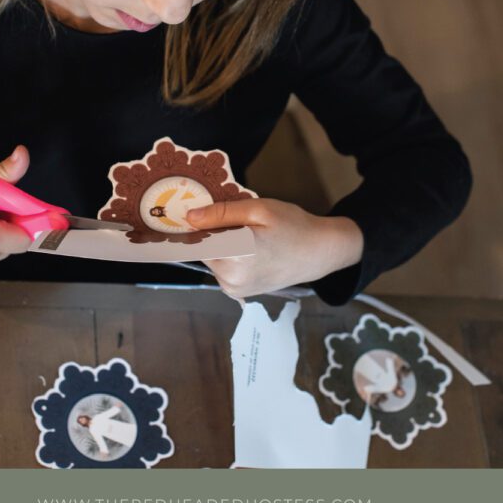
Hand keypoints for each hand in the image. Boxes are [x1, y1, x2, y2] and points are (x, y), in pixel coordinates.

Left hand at [186, 198, 362, 298]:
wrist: (321, 252)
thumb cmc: (294, 226)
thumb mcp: (258, 209)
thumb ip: (221, 213)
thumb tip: (189, 217)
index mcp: (235, 257)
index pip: (194, 242)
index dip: (189, 228)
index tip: (180, 218)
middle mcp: (231, 279)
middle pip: (203, 250)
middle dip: (210, 233)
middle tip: (235, 220)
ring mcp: (235, 290)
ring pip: (212, 259)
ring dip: (219, 245)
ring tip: (246, 234)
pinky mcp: (240, 293)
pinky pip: (222, 269)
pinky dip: (228, 256)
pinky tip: (248, 247)